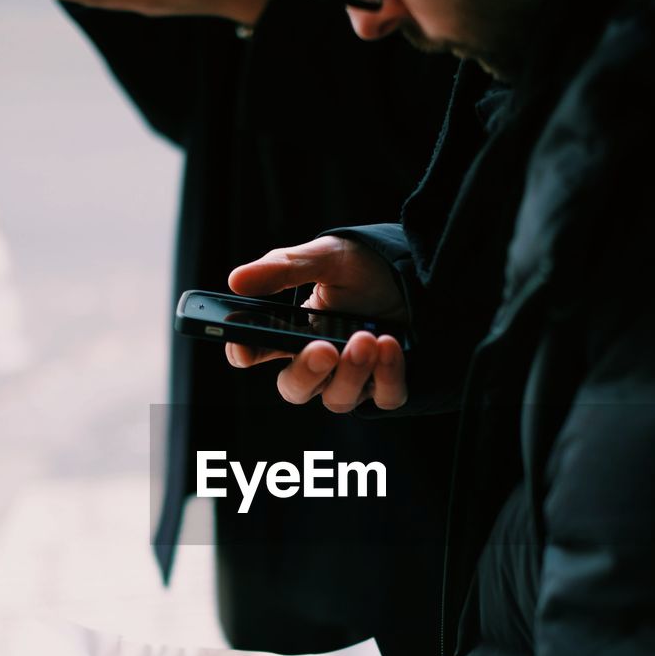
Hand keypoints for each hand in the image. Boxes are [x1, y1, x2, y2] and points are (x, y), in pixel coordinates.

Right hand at [226, 235, 409, 412]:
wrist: (419, 271)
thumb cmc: (365, 268)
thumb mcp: (326, 257)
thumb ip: (283, 268)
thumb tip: (235, 280)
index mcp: (292, 332)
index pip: (255, 352)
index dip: (243, 354)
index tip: (243, 349)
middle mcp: (319, 363)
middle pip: (295, 389)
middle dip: (306, 372)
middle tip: (323, 349)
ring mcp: (353, 379)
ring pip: (339, 399)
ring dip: (352, 372)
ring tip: (366, 338)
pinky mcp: (388, 385)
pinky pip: (384, 397)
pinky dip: (388, 376)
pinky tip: (389, 345)